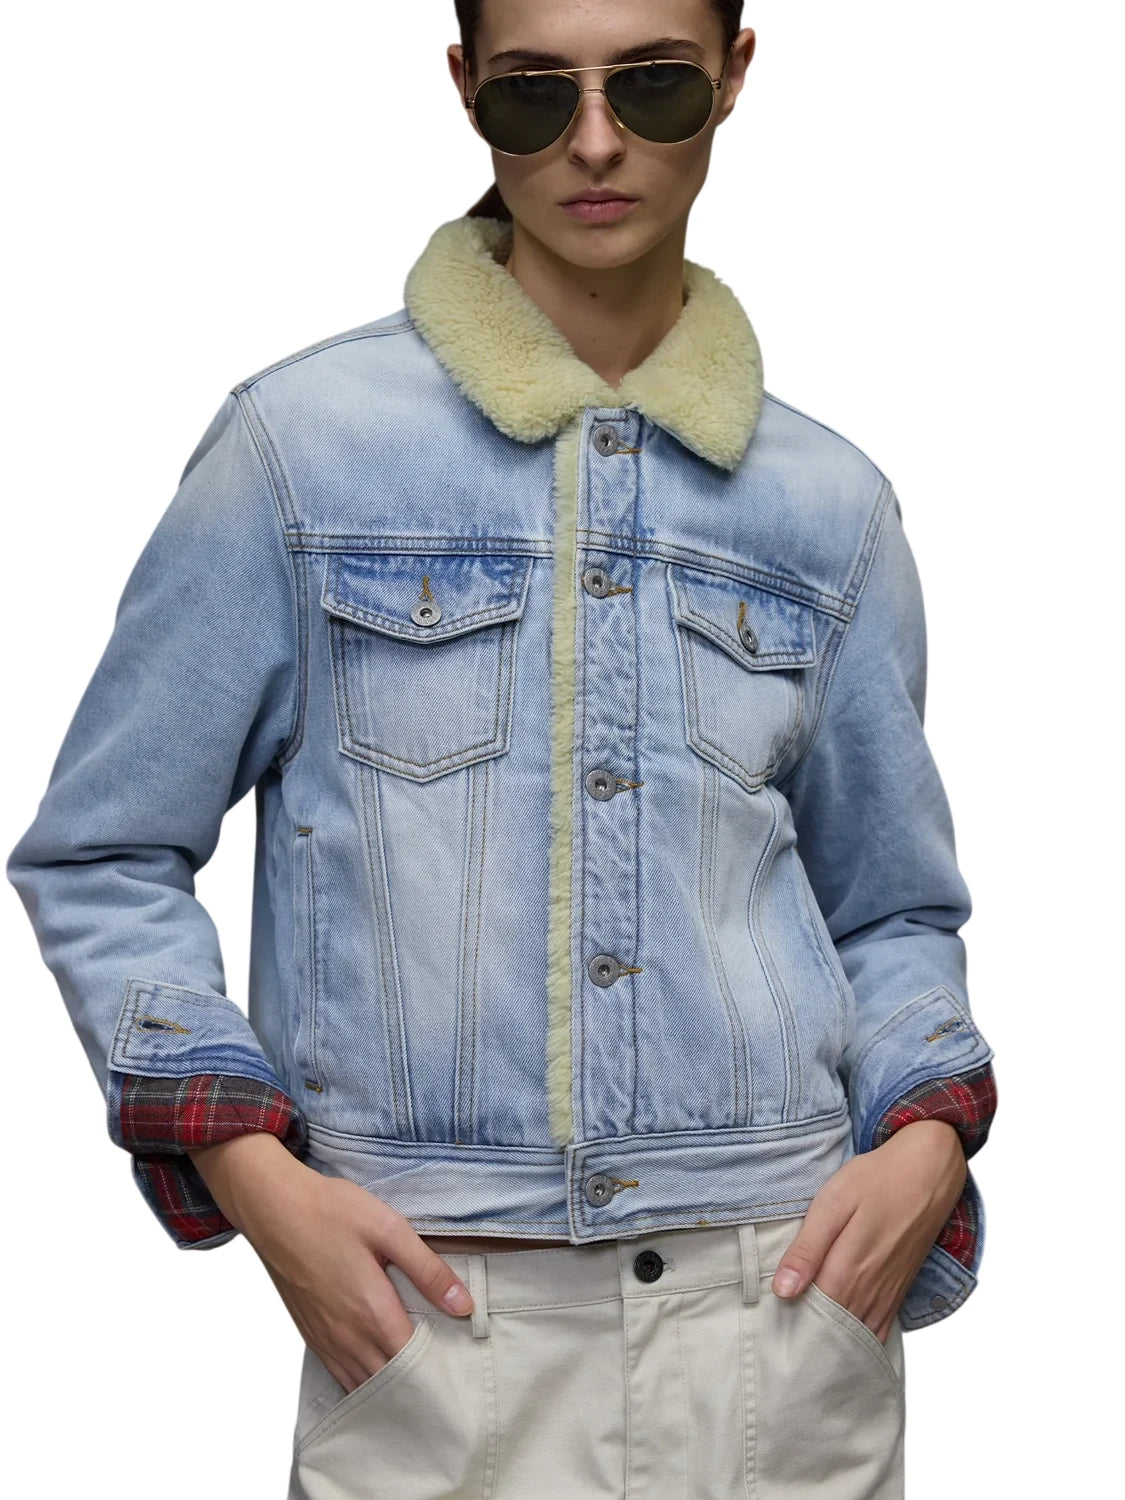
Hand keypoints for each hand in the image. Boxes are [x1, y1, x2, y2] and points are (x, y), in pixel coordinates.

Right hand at [186, 1133, 474, 1392]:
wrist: (274, 1208)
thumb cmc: (332, 1212)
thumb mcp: (389, 1229)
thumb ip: (427, 1270)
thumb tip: (463, 1306)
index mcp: (371, 1312)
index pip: (414, 1364)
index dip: (439, 1366)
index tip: (460, 1357)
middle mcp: (347, 1337)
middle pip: (391, 1381)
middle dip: (419, 1379)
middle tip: (445, 1365)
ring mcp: (325, 1340)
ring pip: (364, 1384)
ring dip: (391, 1385)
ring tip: (418, 1369)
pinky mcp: (311, 1335)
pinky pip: (341, 1375)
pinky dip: (364, 1379)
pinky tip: (380, 1364)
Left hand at [770, 1120, 966, 1342]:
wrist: (927, 1173)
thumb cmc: (876, 1181)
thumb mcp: (833, 1203)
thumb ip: (808, 1249)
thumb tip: (783, 1291)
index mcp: (847, 1270)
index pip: (810, 1317)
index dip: (787, 1324)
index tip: (768, 1325)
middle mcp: (869, 1291)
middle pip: (833, 1332)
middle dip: (807, 1338)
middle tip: (781, 1336)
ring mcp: (887, 1294)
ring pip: (856, 1335)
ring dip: (832, 1342)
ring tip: (805, 1341)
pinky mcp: (898, 1290)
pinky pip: (879, 1330)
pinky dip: (859, 1340)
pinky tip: (842, 1339)